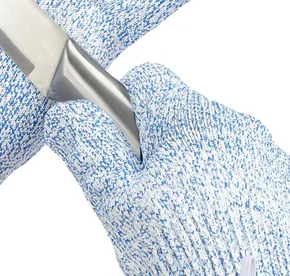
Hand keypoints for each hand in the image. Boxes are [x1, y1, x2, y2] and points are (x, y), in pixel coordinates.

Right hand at [45, 63, 289, 274]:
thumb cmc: (188, 256)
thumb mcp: (119, 201)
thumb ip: (87, 148)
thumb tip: (66, 114)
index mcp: (191, 119)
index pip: (147, 78)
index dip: (123, 105)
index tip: (118, 141)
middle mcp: (234, 126)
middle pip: (173, 114)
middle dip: (151, 144)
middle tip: (143, 192)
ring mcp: (263, 155)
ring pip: (202, 142)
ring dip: (185, 166)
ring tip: (178, 214)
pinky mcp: (279, 184)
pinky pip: (234, 166)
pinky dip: (217, 184)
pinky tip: (211, 223)